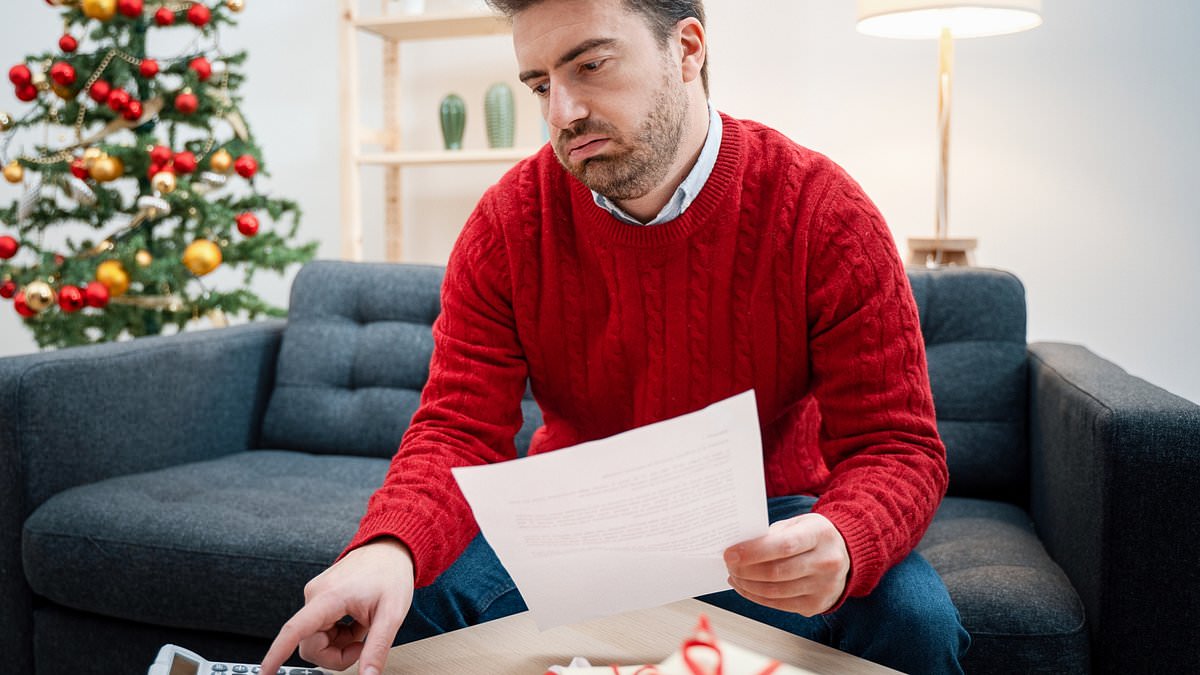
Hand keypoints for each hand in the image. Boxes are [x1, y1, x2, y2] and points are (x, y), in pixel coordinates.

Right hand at [261, 538, 415, 674]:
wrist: (390, 548)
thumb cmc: (391, 573)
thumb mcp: (391, 615)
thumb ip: (377, 648)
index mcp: (329, 597)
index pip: (295, 629)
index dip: (277, 653)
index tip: (265, 672)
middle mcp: (315, 595)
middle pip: (310, 645)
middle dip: (336, 655)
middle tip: (362, 645)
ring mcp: (315, 596)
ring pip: (315, 640)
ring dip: (339, 643)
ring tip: (361, 627)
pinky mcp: (318, 598)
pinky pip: (320, 630)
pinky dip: (339, 634)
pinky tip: (355, 622)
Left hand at [723, 513, 849, 616]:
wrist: (846, 555)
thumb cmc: (814, 536)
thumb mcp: (798, 523)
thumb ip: (773, 534)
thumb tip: (740, 548)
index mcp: (821, 535)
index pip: (784, 546)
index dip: (753, 552)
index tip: (731, 554)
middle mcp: (826, 562)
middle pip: (777, 572)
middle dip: (745, 570)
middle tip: (729, 564)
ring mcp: (824, 587)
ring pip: (775, 592)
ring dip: (747, 585)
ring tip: (734, 575)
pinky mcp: (816, 605)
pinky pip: (778, 604)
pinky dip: (756, 596)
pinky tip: (745, 586)